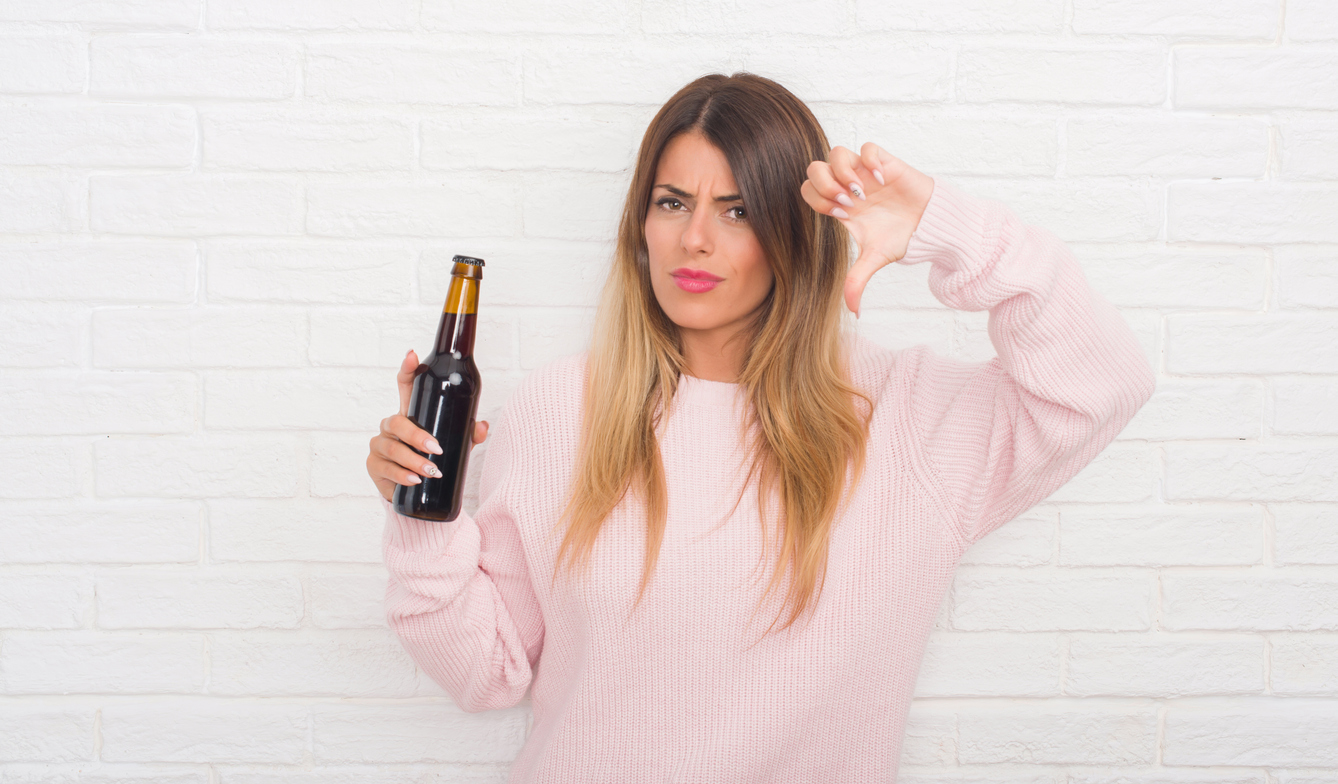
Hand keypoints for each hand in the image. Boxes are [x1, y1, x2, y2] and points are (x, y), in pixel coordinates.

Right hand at [366, 348, 487, 502]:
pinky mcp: (374, 466)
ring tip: (430, 471)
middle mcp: (391, 426)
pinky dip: (402, 475)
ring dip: (412, 460)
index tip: (413, 356)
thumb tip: (482, 426)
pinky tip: (414, 480)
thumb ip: (468, 435)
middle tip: (435, 448)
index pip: (405, 386)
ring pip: (392, 448)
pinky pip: (386, 468)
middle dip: (416, 435)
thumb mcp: (453, 445)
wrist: (418, 491)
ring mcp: (380, 445)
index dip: (407, 369)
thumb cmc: (433, 459)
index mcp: (410, 413)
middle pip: (397, 422)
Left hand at [800, 142, 934, 316]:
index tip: (842, 214)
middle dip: (825, 184)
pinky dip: (870, 161)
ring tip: (862, 192)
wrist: (928, 225)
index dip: (818, 200)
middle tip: (847, 201)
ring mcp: (864, 172)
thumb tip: (852, 310)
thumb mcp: (875, 260)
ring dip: (844, 172)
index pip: (808, 191)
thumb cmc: (899, 237)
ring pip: (836, 153)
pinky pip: (867, 147)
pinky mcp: (885, 162)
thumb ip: (857, 280)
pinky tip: (881, 180)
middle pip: (814, 168)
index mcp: (838, 204)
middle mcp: (847, 185)